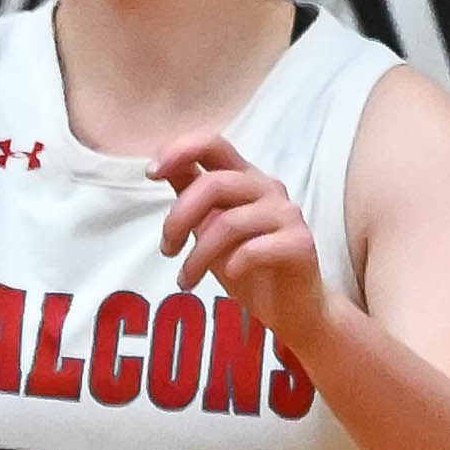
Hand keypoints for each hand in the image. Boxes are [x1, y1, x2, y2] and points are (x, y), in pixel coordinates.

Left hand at [157, 133, 326, 348]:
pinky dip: (231, 267)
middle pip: (214, 184)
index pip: (213, 144)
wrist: (289, 305)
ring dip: (196, 257)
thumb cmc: (243, 261)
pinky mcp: (299, 244)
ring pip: (228, 222)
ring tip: (186, 280)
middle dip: (177, 220)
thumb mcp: (208, 224)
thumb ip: (190, 194)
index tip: (150, 174)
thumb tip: (159, 167)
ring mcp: (287, 214)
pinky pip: (253, 250)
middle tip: (166, 251)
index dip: (179, 150)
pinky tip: (229, 277)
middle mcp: (267, 188)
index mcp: (243, 178)